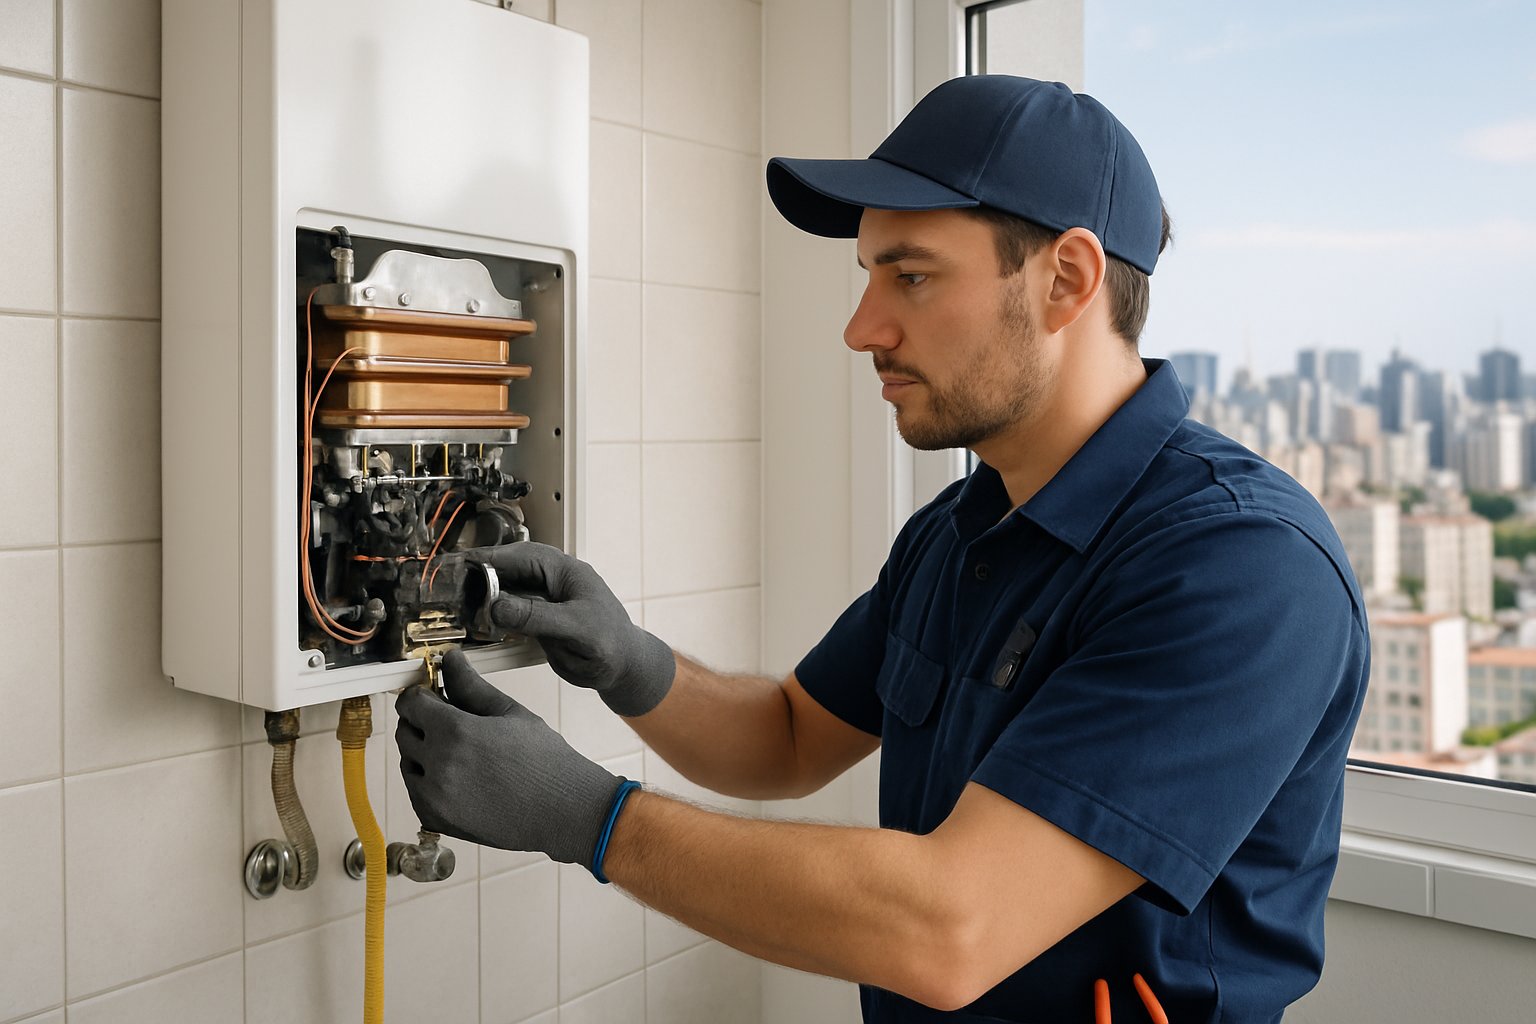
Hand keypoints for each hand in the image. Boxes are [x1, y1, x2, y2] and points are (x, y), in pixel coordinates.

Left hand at [395, 649, 624, 868]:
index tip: (433, 695)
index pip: (411, 703)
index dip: (420, 695)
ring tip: (461, 753)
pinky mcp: (437, 820)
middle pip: (404, 732)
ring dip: (423, 752)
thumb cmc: (544, 759)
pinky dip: (429, 782)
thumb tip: (450, 660)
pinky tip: (461, 778)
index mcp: (456, 732)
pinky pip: (416, 792)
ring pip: (408, 763)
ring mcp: (434, 797)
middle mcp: (438, 765)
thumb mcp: (510, 713)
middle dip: (421, 722)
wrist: (563, 810)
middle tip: (450, 722)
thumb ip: (472, 686)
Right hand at [468, 541, 676, 716]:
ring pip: (504, 591)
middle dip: (477, 575)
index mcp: (563, 570)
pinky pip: (508, 613)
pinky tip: (474, 622)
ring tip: (453, 602)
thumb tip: (497, 607)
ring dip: (481, 596)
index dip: (487, 558)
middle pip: (506, 570)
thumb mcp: (576, 628)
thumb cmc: (612, 642)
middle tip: (447, 583)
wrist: (623, 668)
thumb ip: (537, 617)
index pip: (518, 556)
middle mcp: (550, 581)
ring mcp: (543, 600)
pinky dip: (490, 616)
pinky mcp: (537, 621)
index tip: (458, 564)